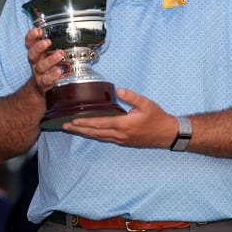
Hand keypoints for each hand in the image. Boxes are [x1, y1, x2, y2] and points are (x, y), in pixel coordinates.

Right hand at [25, 28, 64, 95]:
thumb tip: (71, 30)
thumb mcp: (50, 52)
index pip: (29, 42)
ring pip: (41, 66)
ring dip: (49, 60)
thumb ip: (56, 43)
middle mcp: (35, 61)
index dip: (31, 36)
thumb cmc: (48, 64)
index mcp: (36, 52)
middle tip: (48, 42)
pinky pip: (46, 79)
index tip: (38, 31)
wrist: (41, 84)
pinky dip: (52, 76)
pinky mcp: (43, 82)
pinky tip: (59, 72)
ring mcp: (38, 72)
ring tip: (59, 55)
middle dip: (39, 47)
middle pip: (32, 53)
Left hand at [61, 88, 177, 148]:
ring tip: (72, 129)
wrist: (167, 134)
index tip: (72, 121)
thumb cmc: (157, 118)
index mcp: (123, 125)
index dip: (85, 122)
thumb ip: (131, 97)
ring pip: (98, 137)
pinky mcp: (123, 141)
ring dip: (84, 133)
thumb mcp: (146, 104)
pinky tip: (89, 132)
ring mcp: (121, 139)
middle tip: (64, 127)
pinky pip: (105, 138)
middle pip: (94, 133)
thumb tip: (118, 90)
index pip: (99, 123)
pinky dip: (94, 135)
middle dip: (78, 129)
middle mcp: (119, 135)